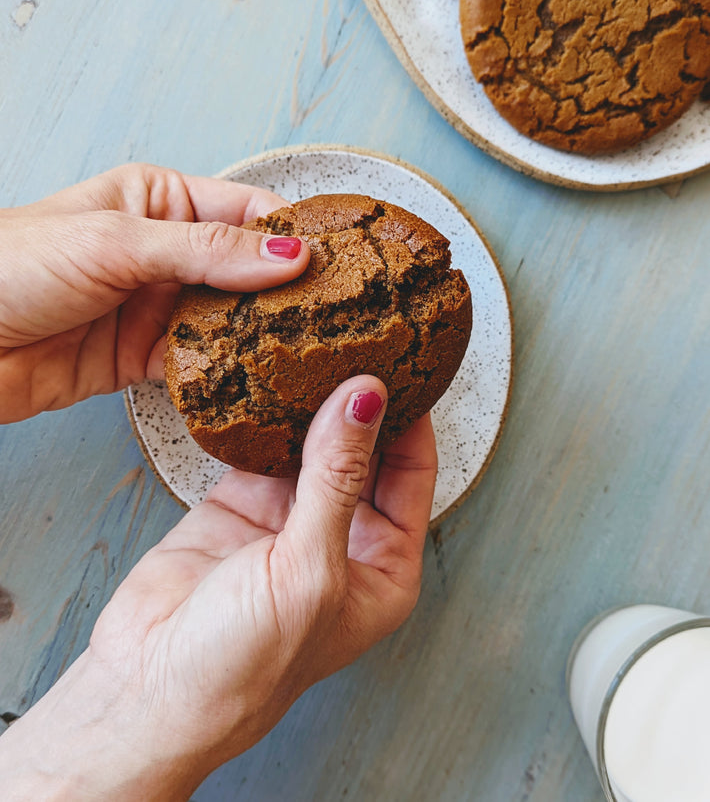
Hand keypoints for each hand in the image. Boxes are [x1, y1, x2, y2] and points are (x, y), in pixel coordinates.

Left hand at [0, 163, 308, 421]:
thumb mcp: (118, 243)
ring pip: (226, 321)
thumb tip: (288, 254)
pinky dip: (223, 375)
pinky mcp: (141, 358)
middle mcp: (163, 252)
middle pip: (244, 270)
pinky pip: (198, 365)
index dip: (290, 234)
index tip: (333, 262)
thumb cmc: (13, 267)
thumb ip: (207, 250)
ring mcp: (154, 307)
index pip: (245, 211)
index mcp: (158, 201)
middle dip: (283, 292)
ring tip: (305, 351)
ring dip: (256, 336)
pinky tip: (252, 381)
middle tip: (333, 315)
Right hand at [0, 376, 436, 799]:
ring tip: (315, 347)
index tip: (403, 365)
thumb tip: (365, 398)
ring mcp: (290, 519)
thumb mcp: (310, 569)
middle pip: (365, 453)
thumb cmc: (245, 664)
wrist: (148, 688)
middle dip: (362, 405)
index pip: (412, 475)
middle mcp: (343, 539)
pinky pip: (261, 446)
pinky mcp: (241, 504)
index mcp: (383, 567)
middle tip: (357, 342)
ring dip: (311, 403)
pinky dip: (263, 416)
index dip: (410, 421)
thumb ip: (338, 477)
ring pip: (312, 443)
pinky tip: (267, 378)